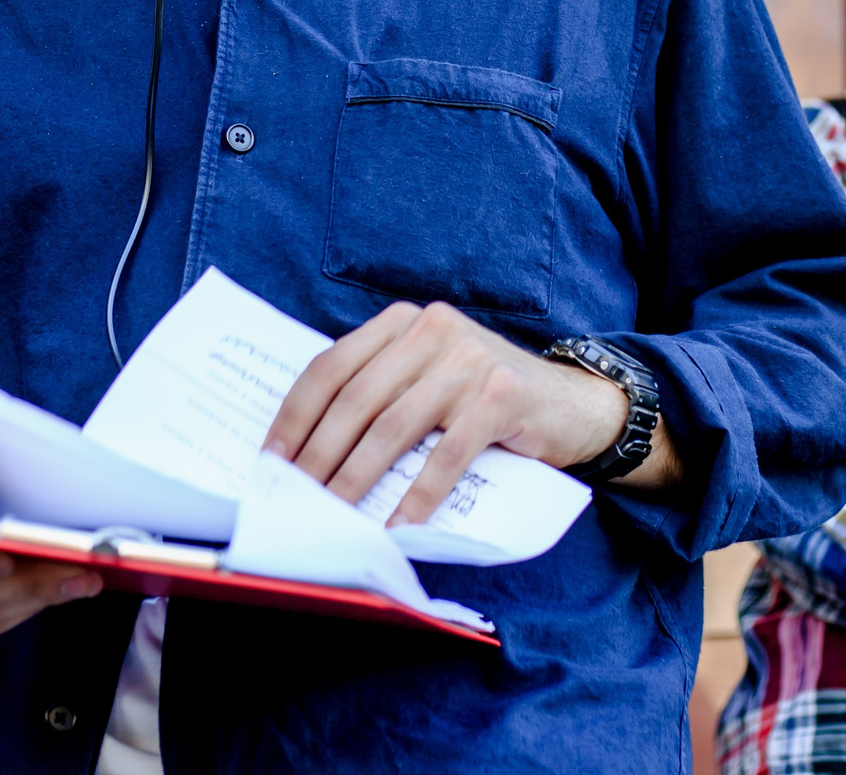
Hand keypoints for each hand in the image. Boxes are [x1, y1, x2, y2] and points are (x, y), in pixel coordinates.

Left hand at [261, 301, 676, 527]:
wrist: (574, 404)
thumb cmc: (485, 399)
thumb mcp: (429, 377)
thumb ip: (381, 391)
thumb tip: (307, 449)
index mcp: (403, 321)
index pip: (331, 366)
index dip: (295, 414)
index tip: (271, 457)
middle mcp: (432, 330)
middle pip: (356, 399)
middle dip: (319, 454)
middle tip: (295, 496)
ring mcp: (468, 361)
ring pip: (393, 427)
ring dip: (357, 478)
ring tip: (335, 514)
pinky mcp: (501, 397)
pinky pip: (447, 454)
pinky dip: (418, 494)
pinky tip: (398, 523)